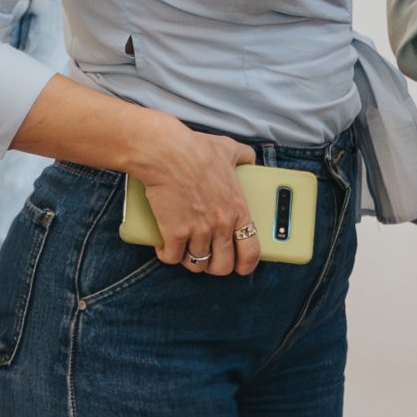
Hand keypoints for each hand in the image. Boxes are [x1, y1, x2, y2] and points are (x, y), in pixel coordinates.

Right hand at [129, 117, 261, 276]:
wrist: (167, 153)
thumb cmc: (197, 149)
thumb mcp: (230, 150)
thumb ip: (245, 158)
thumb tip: (250, 159)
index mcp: (238, 210)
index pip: (251, 251)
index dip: (246, 265)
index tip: (240, 266)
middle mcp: (221, 225)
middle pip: (222, 266)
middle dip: (215, 266)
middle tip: (208, 257)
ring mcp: (198, 231)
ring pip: (197, 264)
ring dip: (191, 260)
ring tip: (187, 249)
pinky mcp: (174, 233)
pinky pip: (172, 258)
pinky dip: (167, 255)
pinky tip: (166, 246)